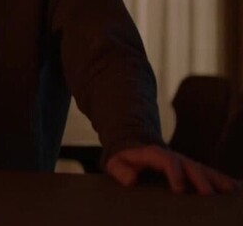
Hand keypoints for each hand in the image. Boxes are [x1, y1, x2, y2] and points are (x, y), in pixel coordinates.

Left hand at [106, 145, 240, 194]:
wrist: (135, 152)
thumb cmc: (124, 162)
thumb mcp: (116, 164)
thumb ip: (120, 170)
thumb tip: (130, 180)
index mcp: (155, 154)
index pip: (167, 160)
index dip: (174, 173)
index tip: (178, 190)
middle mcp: (175, 158)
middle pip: (191, 166)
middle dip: (200, 179)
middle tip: (208, 195)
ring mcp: (186, 164)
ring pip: (205, 170)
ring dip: (218, 180)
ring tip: (232, 191)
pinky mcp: (193, 172)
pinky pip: (211, 175)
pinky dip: (224, 181)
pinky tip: (237, 188)